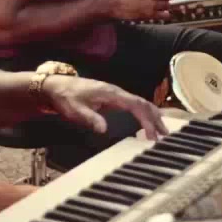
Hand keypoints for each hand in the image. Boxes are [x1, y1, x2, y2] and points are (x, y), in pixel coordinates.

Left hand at [40, 76, 169, 140]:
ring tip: (161, 131)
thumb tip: (103, 129)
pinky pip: (133, 105)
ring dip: (152, 116)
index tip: (152, 134)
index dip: (147, 119)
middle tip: (165, 135)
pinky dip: (143, 114)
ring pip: (140, 103)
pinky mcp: (112, 99)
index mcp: (111, 93)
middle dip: (156, 118)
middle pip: (143, 103)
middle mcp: (116, 92)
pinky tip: (146, 123)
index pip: (136, 105)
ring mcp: (115, 95)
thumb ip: (90, 118)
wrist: (56, 86)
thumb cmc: (66, 97)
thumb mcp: (75, 110)